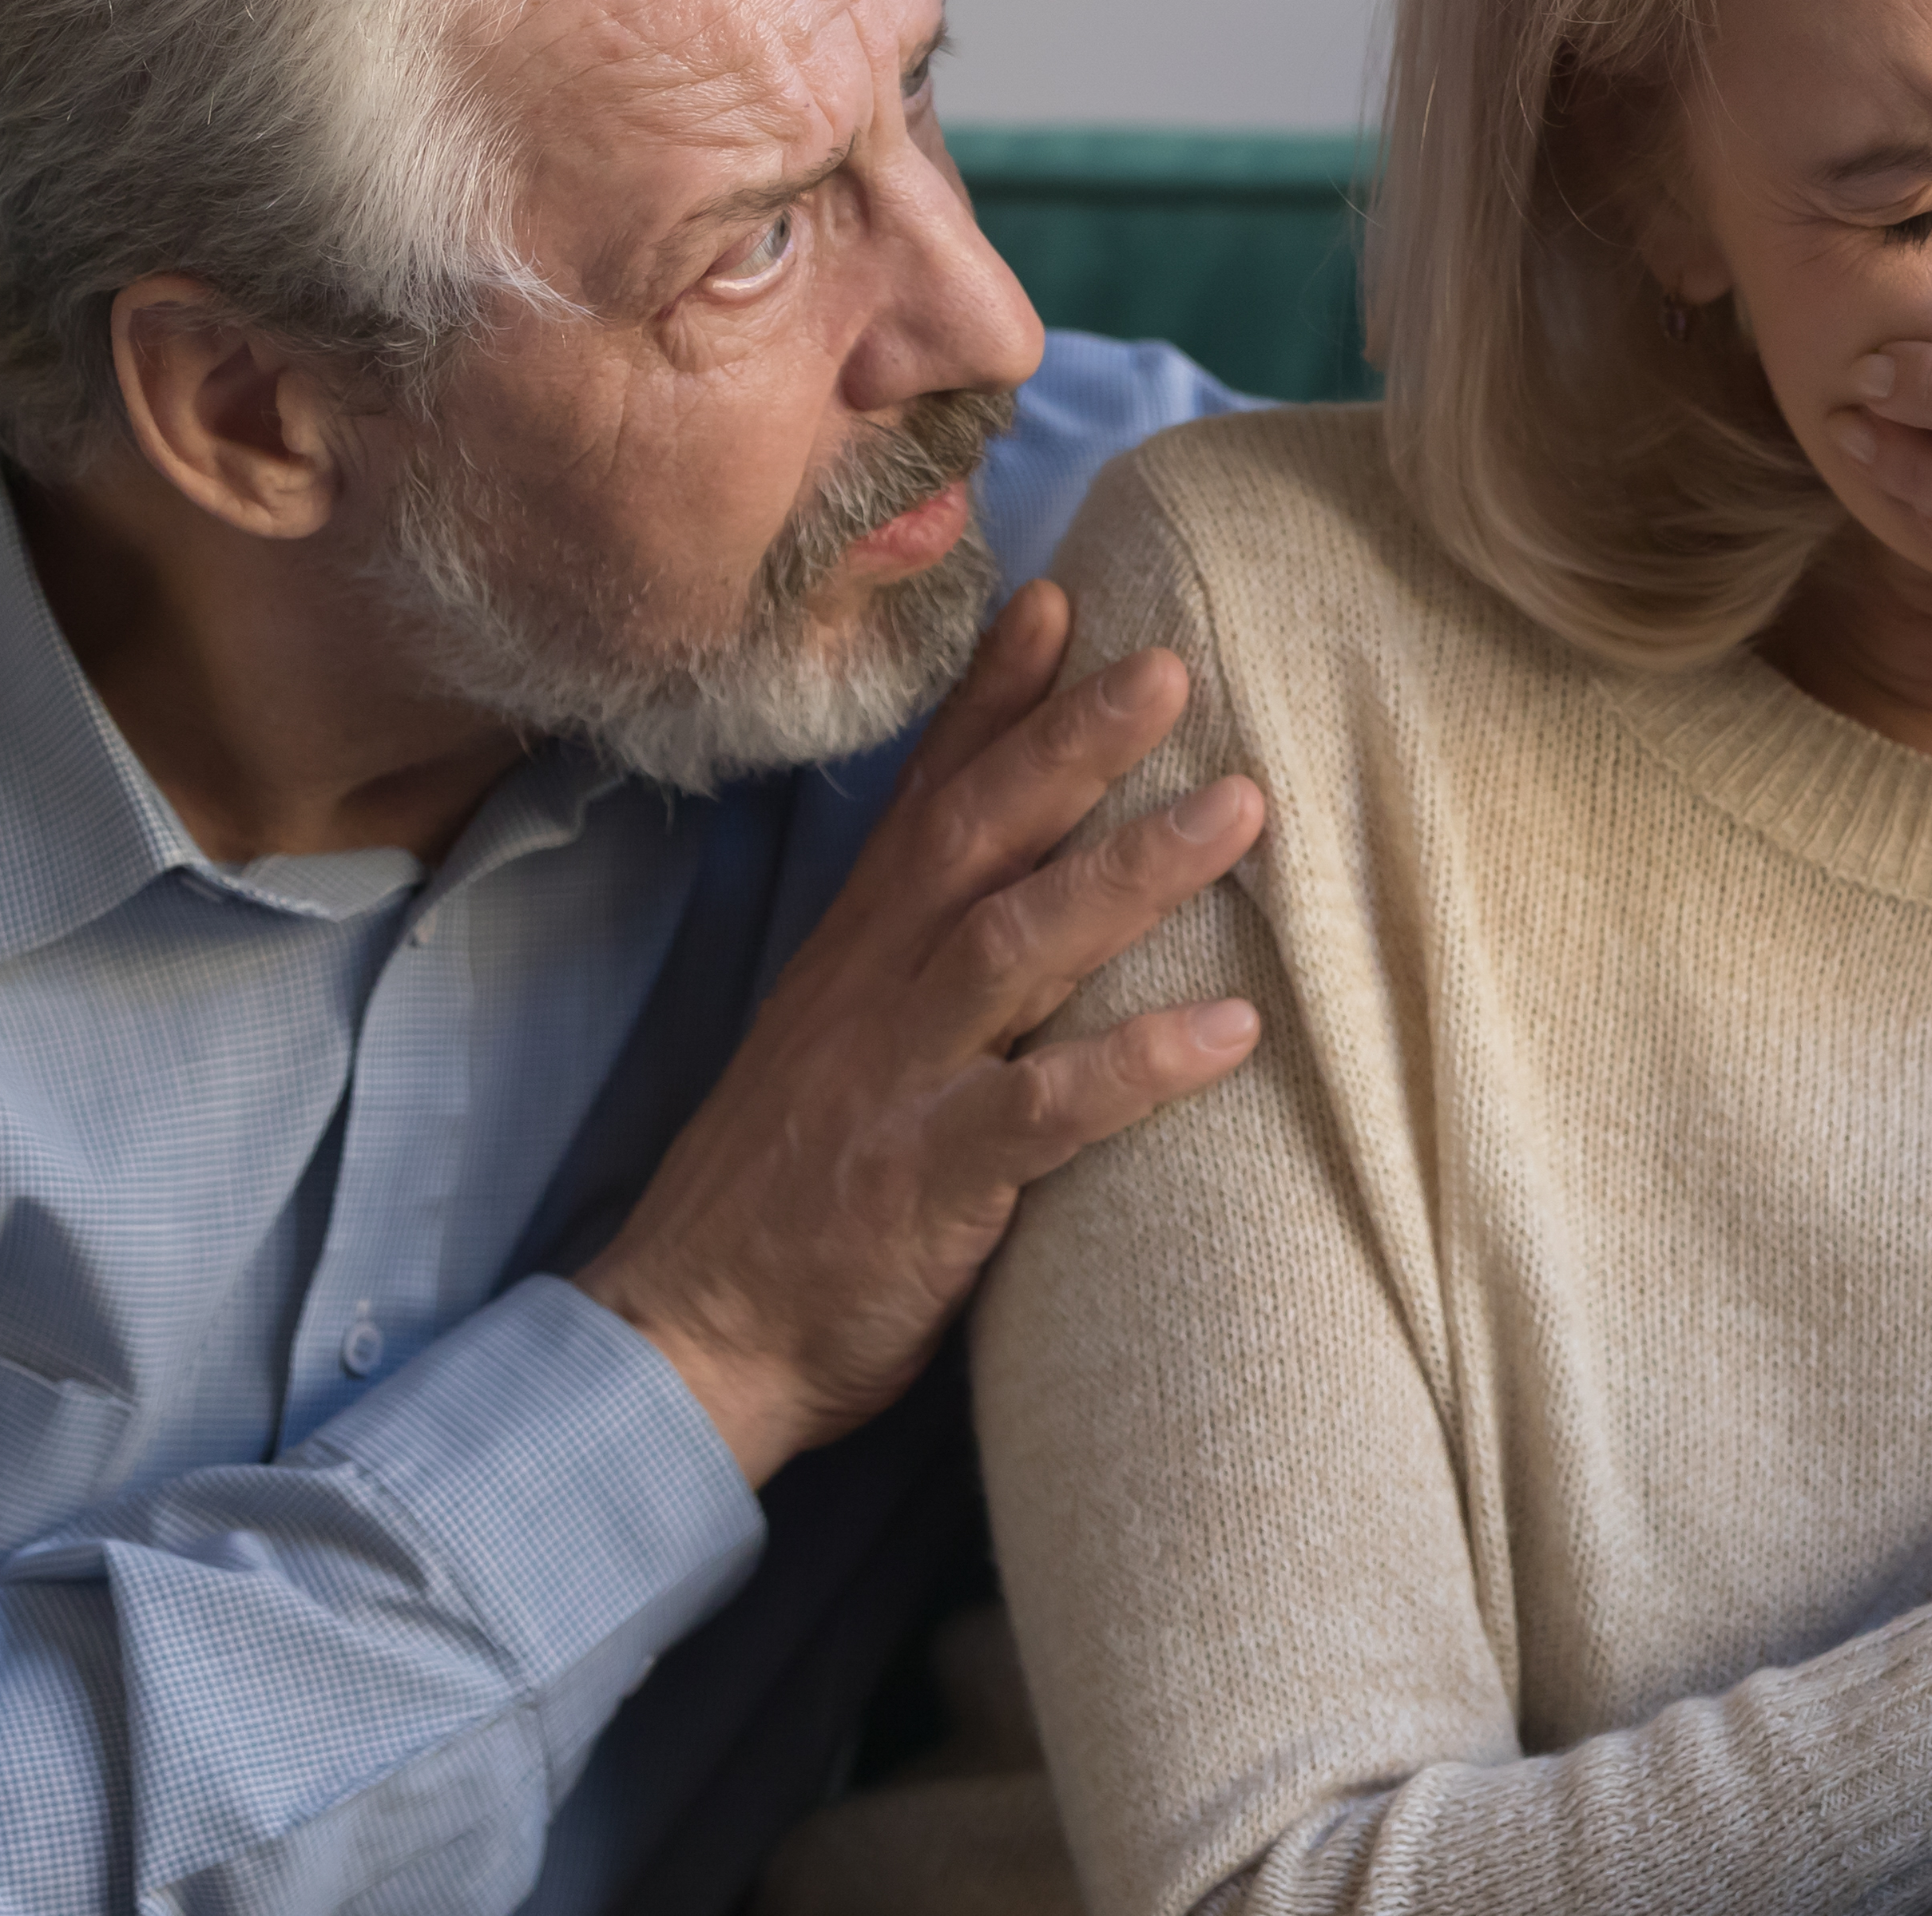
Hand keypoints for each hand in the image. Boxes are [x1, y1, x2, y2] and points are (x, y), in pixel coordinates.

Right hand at [570, 580, 1266, 1481]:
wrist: (690, 1333)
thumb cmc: (785, 1189)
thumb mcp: (834, 1037)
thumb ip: (913, 954)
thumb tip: (1007, 881)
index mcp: (855, 951)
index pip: (926, 796)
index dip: (991, 697)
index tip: (1062, 598)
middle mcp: (875, 990)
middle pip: (978, 836)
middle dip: (1074, 741)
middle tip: (1172, 662)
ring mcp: (899, 1080)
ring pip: (1018, 945)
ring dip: (1130, 871)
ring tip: (1242, 808)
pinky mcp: (927, 1180)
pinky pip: (1044, 1109)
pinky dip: (1136, 1064)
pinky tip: (1232, 1030)